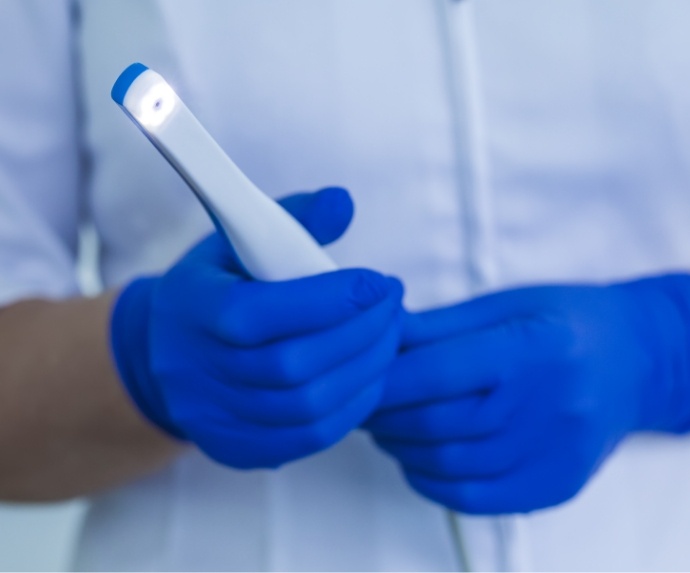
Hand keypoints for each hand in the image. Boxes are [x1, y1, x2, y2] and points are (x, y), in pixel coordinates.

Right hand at [111, 187, 403, 468]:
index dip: (329, 300)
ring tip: (390, 336)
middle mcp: (195, 371)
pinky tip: (370, 375)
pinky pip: (308, 438)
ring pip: (308, 407)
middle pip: (293, 366)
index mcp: (192, 309)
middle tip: (393, 305)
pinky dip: (352, 407)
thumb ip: (293, 218)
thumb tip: (344, 203)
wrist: (164, 352)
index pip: (261, 313)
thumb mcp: (239, 240)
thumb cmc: (216, 287)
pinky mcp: (236, 448)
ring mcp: (214, 418)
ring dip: (365, 370)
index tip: (378, 282)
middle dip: (361, 333)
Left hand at [365, 276, 689, 512]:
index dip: (384, 379)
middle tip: (362, 402)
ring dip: (400, 448)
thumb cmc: (564, 321)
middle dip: (382, 415)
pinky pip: (475, 499)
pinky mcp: (554, 485)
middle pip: (435, 423)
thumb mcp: (503, 305)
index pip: (435, 373)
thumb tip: (377, 334)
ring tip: (385, 427)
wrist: (633, 361)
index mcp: (530, 348)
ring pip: (448, 464)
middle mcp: (546, 405)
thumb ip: (437, 326)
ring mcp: (553, 453)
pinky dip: (431, 482)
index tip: (357, 376)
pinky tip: (417, 459)